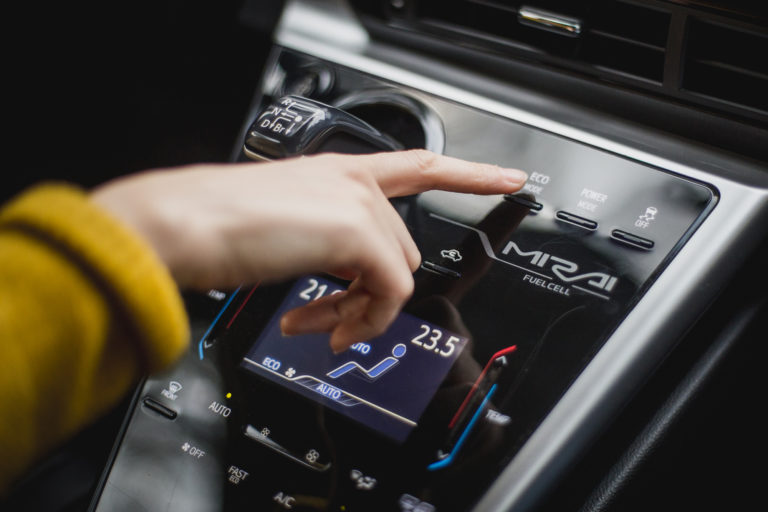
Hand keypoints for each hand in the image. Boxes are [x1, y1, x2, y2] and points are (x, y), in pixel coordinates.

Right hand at [91, 150, 526, 350]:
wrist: (183, 224)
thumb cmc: (216, 224)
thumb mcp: (284, 226)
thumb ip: (325, 243)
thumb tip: (344, 281)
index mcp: (336, 171)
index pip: (418, 165)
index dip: (469, 172)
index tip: (507, 178)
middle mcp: (352, 182)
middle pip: (401, 250)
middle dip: (369, 294)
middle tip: (328, 318)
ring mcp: (357, 204)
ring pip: (397, 274)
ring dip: (360, 311)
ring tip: (319, 325)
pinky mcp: (356, 232)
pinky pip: (389, 292)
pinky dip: (362, 319)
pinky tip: (323, 325)